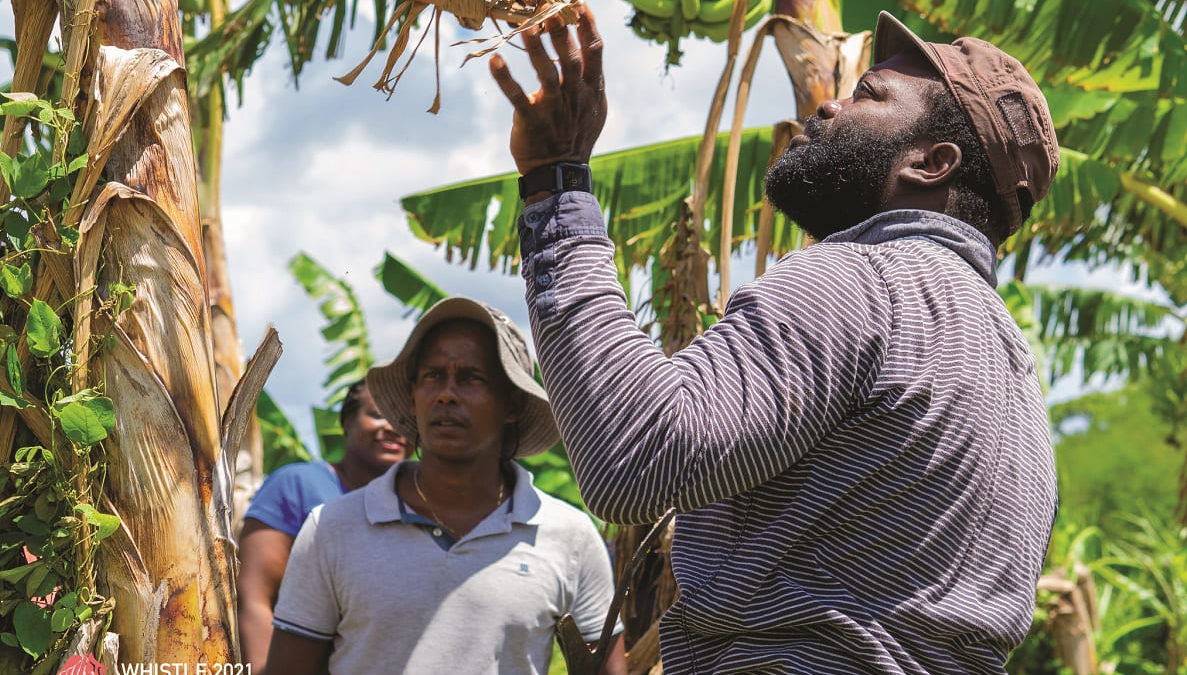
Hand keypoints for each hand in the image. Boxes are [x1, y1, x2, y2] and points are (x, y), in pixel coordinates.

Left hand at [489, 5, 606, 175]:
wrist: (560, 171)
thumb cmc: (574, 135)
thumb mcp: (593, 108)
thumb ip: (590, 79)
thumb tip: (587, 47)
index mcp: (591, 90)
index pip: (594, 53)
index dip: (588, 27)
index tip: (580, 4)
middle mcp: (575, 97)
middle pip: (570, 58)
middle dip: (562, 31)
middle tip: (552, 6)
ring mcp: (554, 109)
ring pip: (547, 74)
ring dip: (537, 49)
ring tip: (528, 26)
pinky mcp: (532, 120)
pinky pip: (518, 97)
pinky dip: (506, 79)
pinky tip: (495, 61)